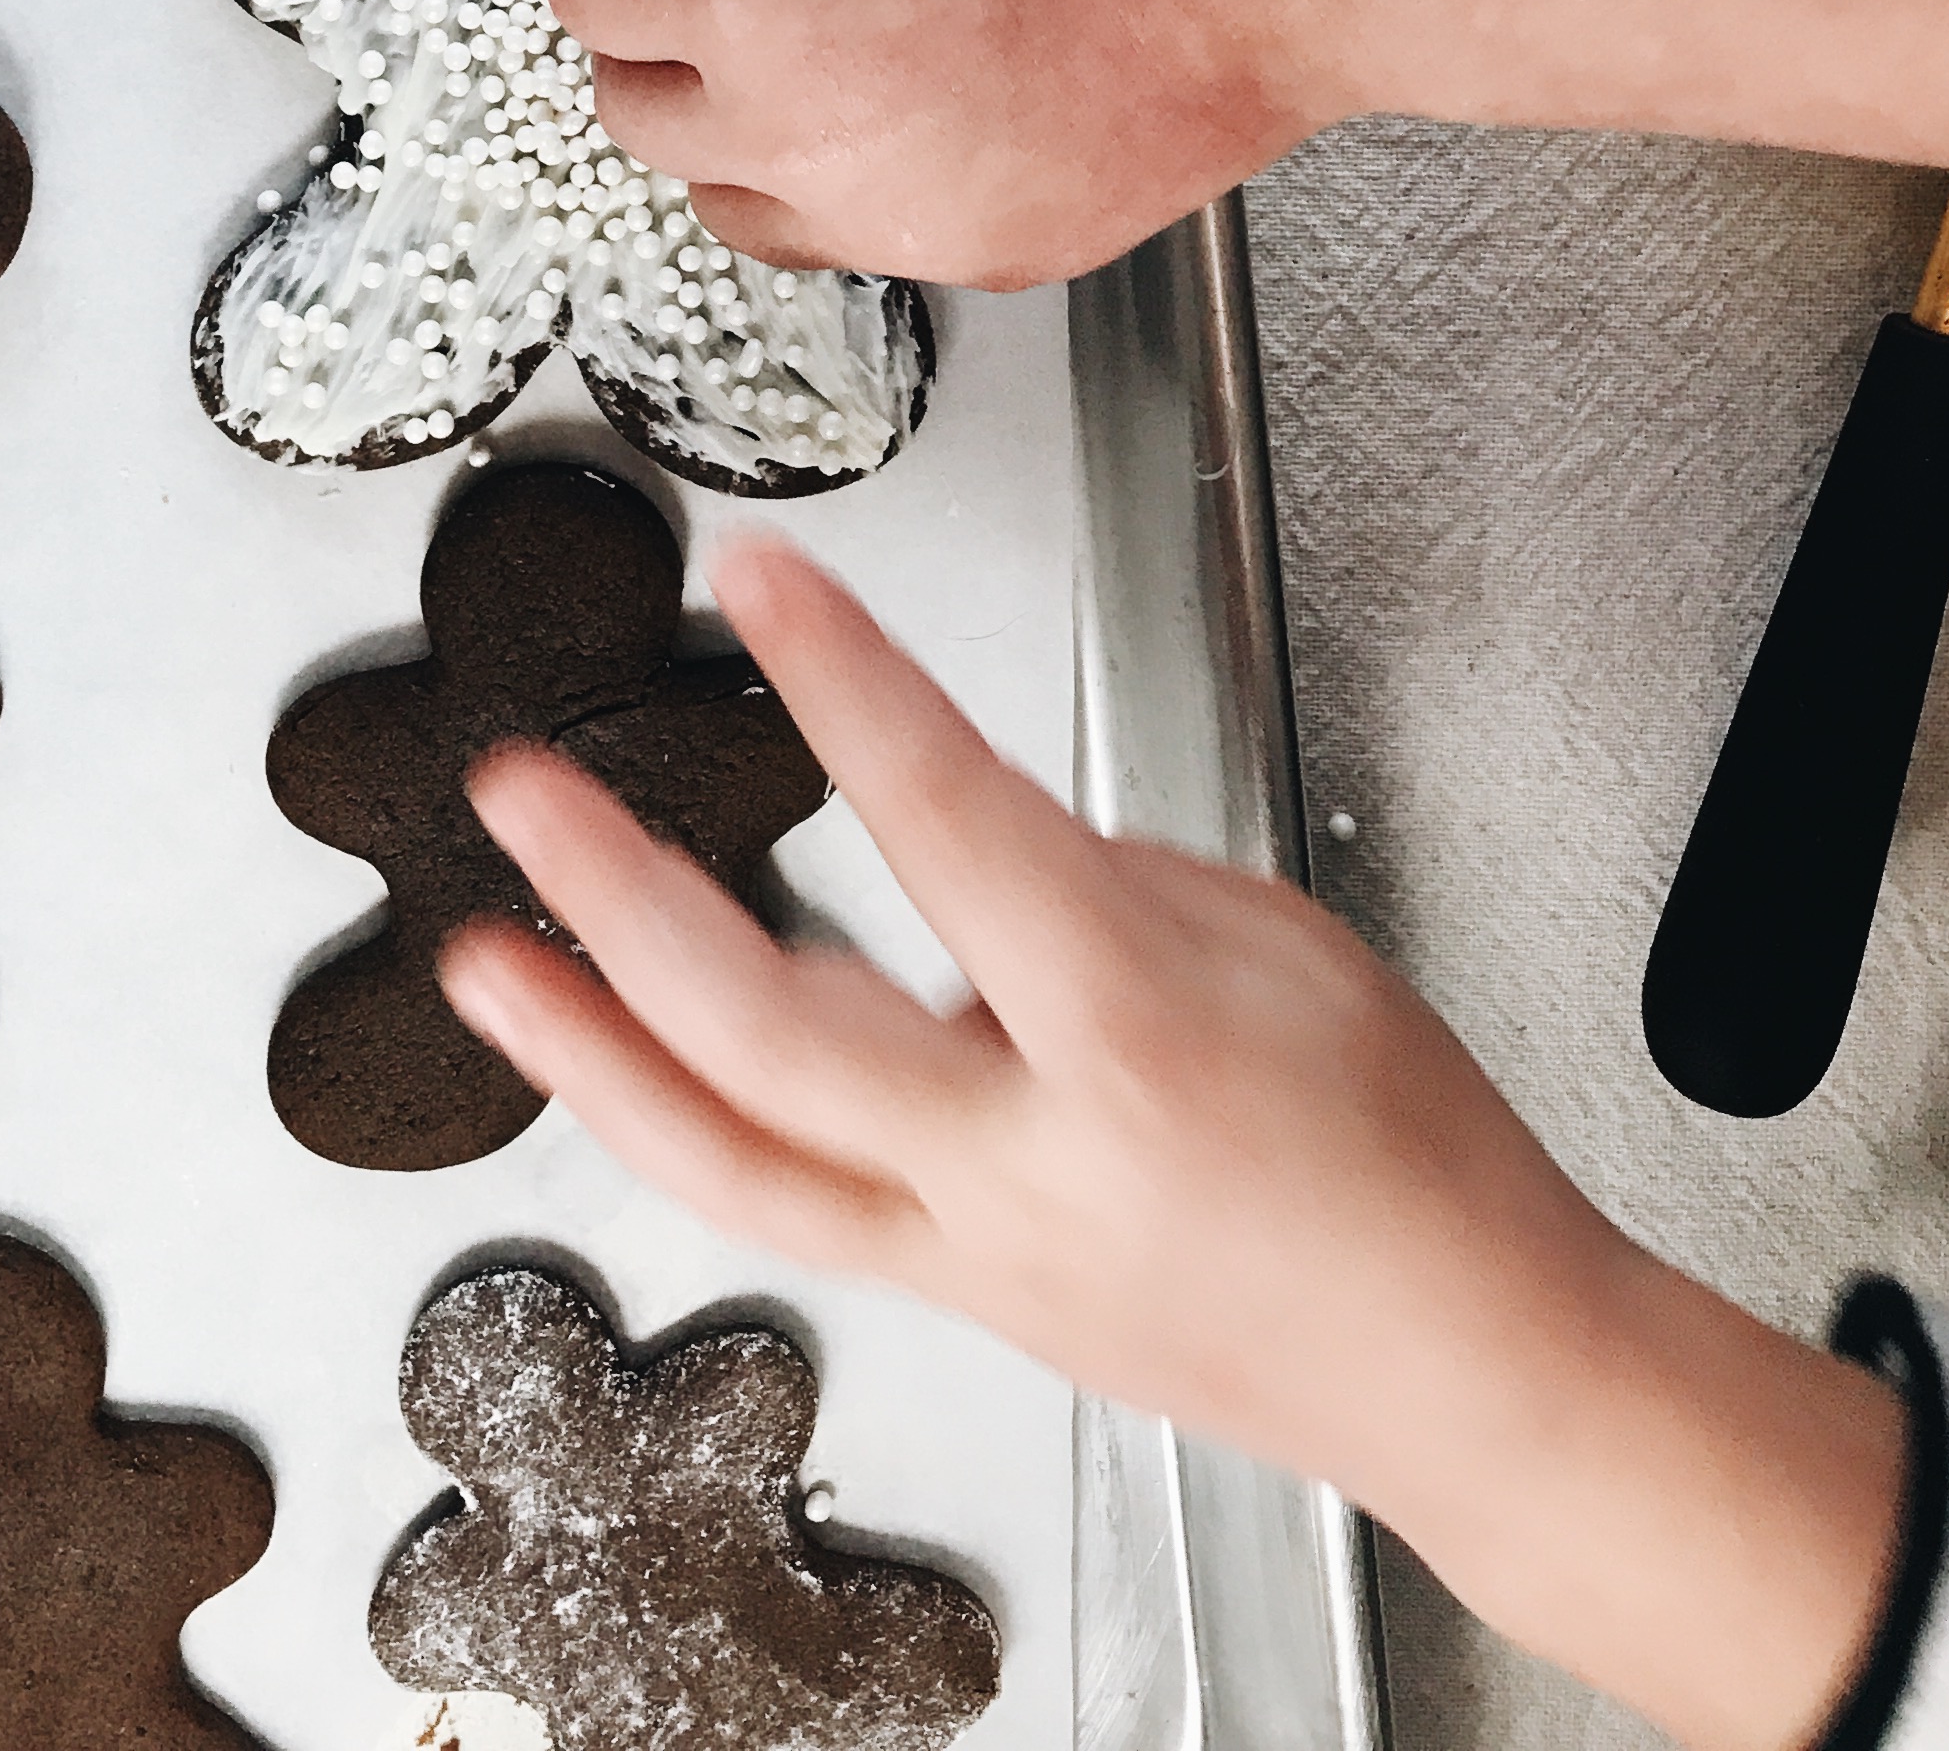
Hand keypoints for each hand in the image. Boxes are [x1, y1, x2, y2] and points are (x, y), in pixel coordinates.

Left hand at [441, 540, 1905, 1750]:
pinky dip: (674, 1125)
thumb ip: (1088, 870)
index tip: (758, 580)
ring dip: (585, 1047)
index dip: (842, 681)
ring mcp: (978, 1249)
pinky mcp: (957, 1297)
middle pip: (771, 1024)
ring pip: (731, 1153)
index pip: (948, 819)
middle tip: (523, 785)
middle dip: (620, 894)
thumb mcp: (1273, 939)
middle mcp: (1033, 1157)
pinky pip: (778, 1207)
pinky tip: (608, 1058)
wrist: (1465, 1368)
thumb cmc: (1406, 1152)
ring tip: (483, 955)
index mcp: (1135, 1031)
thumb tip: (950, 812)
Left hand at [535, 0, 1948, 287]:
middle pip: (633, 108)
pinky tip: (915, 87)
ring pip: (731, 200)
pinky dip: (849, 176)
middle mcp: (808, 120)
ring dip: (731, 124)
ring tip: (808, 31)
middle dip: (644, 30)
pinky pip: (859, 235)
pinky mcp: (987, 256)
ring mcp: (899, 210)